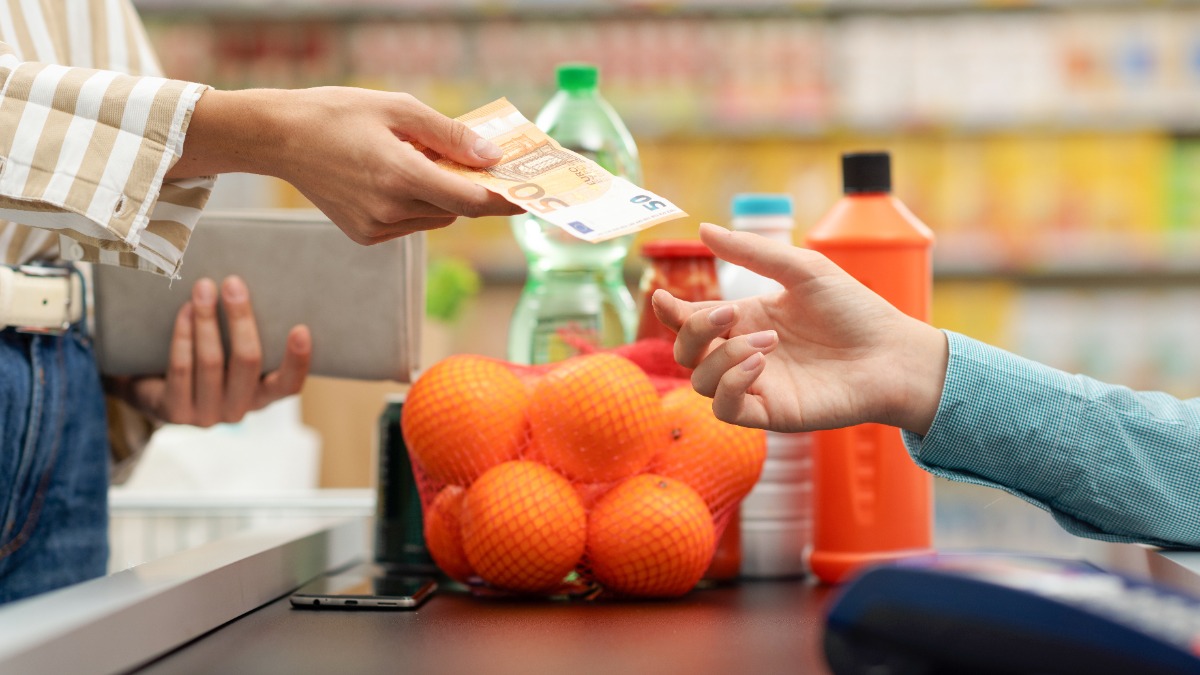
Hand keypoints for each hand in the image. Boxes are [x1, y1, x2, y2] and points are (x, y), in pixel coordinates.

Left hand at [109, 276, 311, 426]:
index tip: (301, 328)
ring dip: (207, 320)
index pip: (289, 385)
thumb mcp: (231, 356)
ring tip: (203, 288)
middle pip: (247, 362)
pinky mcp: (175, 411)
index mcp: (263, 397)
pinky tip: (185, 311)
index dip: (298, 360)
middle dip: (241, 318)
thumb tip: (248, 284)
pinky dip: (184, 335)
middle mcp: (239, 410)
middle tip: (234, 284)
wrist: (155, 392)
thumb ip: (246, 334)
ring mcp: (207, 415)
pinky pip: (182, 368)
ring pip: (211, 362)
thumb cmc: (205, 363)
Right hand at [168, 87, 523, 242]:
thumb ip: (449, 135)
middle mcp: (389, 210)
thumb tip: (492, 155)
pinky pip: (412, 223)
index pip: (470, 199)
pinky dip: (418, 203)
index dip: (504, 198)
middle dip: (472, 188)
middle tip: (485, 164)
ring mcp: (376, 228)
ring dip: (444, 195)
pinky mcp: (366, 237)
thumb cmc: (339, 113)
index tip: (529, 195)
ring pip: (436, 217)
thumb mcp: (399, 108)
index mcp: (399, 176)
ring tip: (426, 161)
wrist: (280, 138)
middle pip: (456, 208)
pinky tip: (398, 177)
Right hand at [651, 223, 947, 435]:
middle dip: (694, 330)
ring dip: (721, 357)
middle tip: (730, 311)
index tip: (662, 296)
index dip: (670, 311)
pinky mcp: (770, 414)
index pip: (691, 320)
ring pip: (700, 382)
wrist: (893, 353)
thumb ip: (751, 252)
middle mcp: (743, 354)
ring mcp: (755, 386)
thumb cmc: (854, 310)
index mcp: (746, 320)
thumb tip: (702, 228)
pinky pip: (725, 409)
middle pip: (686, 352)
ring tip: (766, 342)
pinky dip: (730, 385)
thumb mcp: (802, 269)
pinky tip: (758, 363)